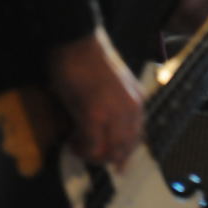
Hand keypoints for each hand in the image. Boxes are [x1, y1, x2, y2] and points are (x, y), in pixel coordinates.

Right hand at [47, 26, 143, 167]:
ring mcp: (114, 114)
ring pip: (109, 153)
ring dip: (92, 155)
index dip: (123, 154)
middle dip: (105, 158)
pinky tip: (70, 141)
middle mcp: (131, 110)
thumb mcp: (113, 88)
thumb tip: (106, 132)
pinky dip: (80, 150)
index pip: (137, 138)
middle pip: (125, 150)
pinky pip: (91, 147)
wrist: (77, 43)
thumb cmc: (90, 61)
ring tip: (77, 146)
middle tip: (87, 153)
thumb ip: (115, 108)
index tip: (112, 163)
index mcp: (137, 102)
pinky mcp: (94, 116)